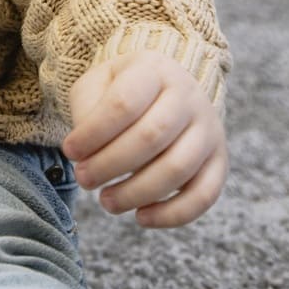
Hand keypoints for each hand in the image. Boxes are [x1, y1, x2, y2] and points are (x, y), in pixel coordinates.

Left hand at [62, 52, 227, 228]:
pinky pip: (204, 195)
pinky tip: (141, 217)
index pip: (124, 103)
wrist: (165, 89)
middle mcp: (188, 97)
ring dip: (136, 193)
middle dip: (110, 165)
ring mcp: (209, 129)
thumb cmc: (122, 92)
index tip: (69, 151)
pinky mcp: (219, 160)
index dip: (93, 133)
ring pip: (177, 168)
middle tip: (84, 180)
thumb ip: (87, 110)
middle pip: (151, 136)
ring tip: (107, 201)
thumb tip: (87, 152)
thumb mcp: (96, 84)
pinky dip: (172, 214)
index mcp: (153, 70)